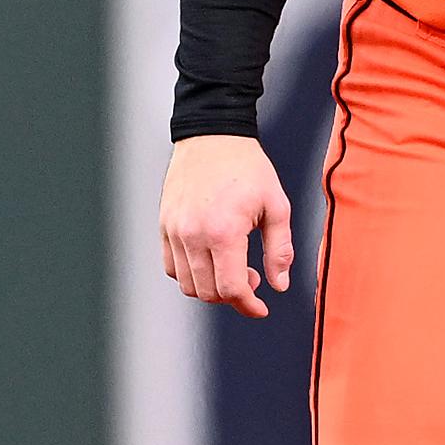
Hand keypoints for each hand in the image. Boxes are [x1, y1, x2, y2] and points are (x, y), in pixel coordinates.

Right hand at [161, 134, 295, 318]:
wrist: (212, 136)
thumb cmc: (249, 168)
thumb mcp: (277, 206)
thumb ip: (280, 249)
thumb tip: (279, 285)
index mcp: (224, 231)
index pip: (231, 289)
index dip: (248, 306)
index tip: (261, 308)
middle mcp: (193, 234)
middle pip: (209, 292)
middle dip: (234, 295)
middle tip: (252, 276)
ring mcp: (174, 230)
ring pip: (188, 284)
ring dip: (212, 287)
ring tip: (232, 266)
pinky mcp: (164, 225)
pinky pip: (171, 266)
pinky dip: (190, 274)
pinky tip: (210, 260)